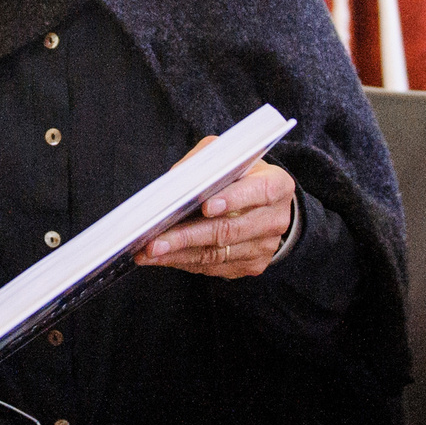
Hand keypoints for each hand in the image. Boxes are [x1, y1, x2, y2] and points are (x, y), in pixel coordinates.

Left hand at [141, 146, 292, 278]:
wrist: (261, 203)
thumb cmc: (237, 174)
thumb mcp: (225, 157)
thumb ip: (203, 163)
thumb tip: (172, 185)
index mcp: (277, 185)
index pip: (259, 191)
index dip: (232, 199)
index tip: (205, 206)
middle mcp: (276, 219)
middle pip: (229, 230)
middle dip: (188, 236)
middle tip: (155, 241)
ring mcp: (265, 246)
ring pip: (217, 254)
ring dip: (178, 254)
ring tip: (148, 253)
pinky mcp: (252, 265)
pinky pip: (214, 267)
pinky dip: (184, 262)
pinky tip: (161, 258)